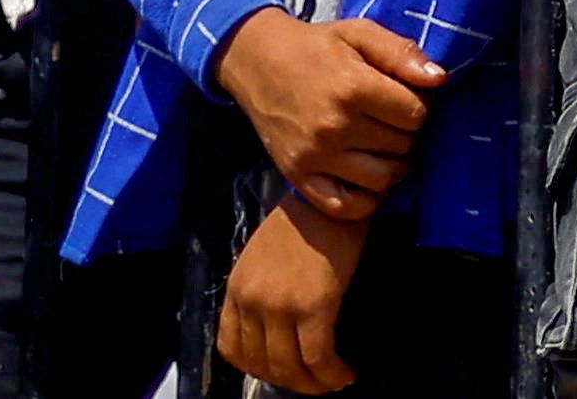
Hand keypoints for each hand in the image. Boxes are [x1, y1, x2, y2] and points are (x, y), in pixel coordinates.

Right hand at [214, 9, 441, 212]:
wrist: (259, 63)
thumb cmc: (317, 46)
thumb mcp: (360, 33)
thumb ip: (402, 53)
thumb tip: (440, 79)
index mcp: (353, 87)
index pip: (415, 115)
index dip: (421, 107)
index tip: (408, 99)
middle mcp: (334, 127)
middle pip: (401, 146)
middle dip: (407, 134)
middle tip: (394, 122)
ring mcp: (315, 157)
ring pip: (382, 180)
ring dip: (394, 167)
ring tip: (386, 148)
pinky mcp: (298, 177)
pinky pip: (346, 206)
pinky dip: (366, 199)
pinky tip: (369, 177)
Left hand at [219, 196, 368, 395]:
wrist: (331, 197)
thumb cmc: (303, 222)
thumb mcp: (262, 257)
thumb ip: (259, 291)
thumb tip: (275, 329)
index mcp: (237, 290)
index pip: (232, 350)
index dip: (257, 369)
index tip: (281, 370)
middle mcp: (252, 302)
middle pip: (263, 365)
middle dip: (291, 381)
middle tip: (314, 381)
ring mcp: (281, 306)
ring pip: (291, 368)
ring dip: (313, 384)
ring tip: (333, 381)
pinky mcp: (314, 305)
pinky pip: (318, 357)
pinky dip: (332, 374)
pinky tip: (345, 374)